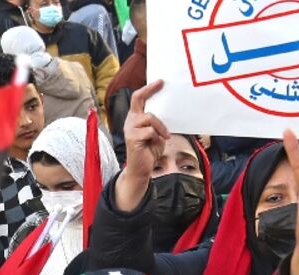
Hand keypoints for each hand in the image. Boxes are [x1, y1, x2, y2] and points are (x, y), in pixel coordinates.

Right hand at [115, 80, 170, 211]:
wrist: (141, 169)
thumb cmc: (149, 151)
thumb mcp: (157, 134)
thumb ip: (158, 124)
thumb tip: (168, 113)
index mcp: (136, 118)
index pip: (139, 98)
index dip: (148, 88)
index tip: (160, 81)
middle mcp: (131, 120)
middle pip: (138, 99)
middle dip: (150, 89)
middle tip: (162, 84)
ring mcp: (130, 128)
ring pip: (149, 117)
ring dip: (160, 127)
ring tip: (164, 137)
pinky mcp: (132, 138)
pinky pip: (150, 131)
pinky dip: (157, 137)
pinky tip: (156, 144)